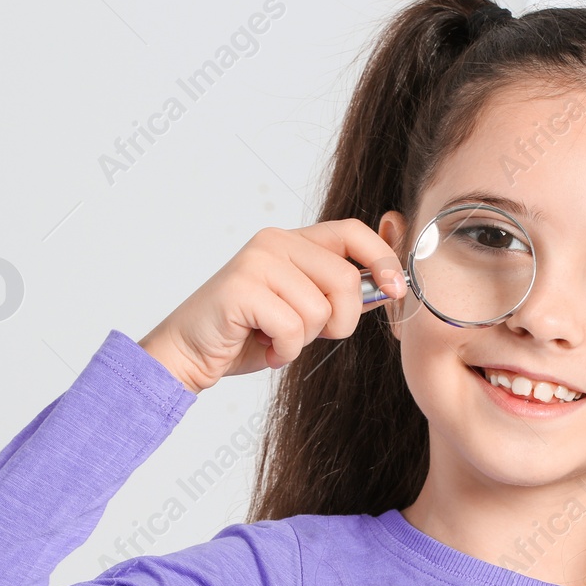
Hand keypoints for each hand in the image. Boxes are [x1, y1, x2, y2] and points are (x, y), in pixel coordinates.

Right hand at [138, 219, 405, 393]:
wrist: (189, 353)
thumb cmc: (248, 333)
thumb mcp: (305, 310)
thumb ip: (339, 293)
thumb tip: (388, 286)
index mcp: (293, 241)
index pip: (353, 232)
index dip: (383, 259)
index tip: (396, 290)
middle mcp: (275, 242)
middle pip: (346, 280)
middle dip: (340, 322)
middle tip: (310, 335)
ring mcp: (257, 261)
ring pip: (320, 309)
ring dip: (305, 339)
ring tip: (275, 337)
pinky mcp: (241, 288)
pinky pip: (292, 328)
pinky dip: (284, 351)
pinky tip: (264, 347)